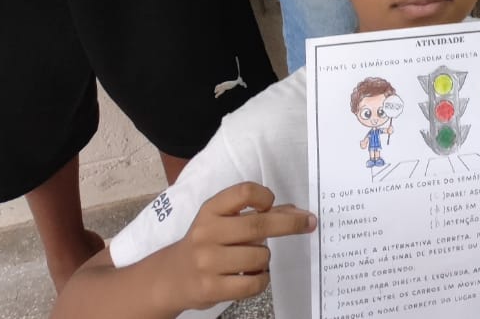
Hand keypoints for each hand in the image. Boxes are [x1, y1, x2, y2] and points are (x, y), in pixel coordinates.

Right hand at [160, 182, 314, 311]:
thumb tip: (297, 213)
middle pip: (258, 225)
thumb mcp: (222, 222)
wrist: (171, 277)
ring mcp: (207, 262)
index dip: (264, 196)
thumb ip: (257, 214)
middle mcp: (207, 233)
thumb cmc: (206, 244)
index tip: (272, 204)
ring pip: (260, 255)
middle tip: (308, 223)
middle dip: (289, 224)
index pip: (243, 192)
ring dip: (266, 258)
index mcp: (210, 210)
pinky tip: (255, 275)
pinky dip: (262, 278)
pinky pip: (253, 282)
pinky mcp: (211, 288)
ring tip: (254, 259)